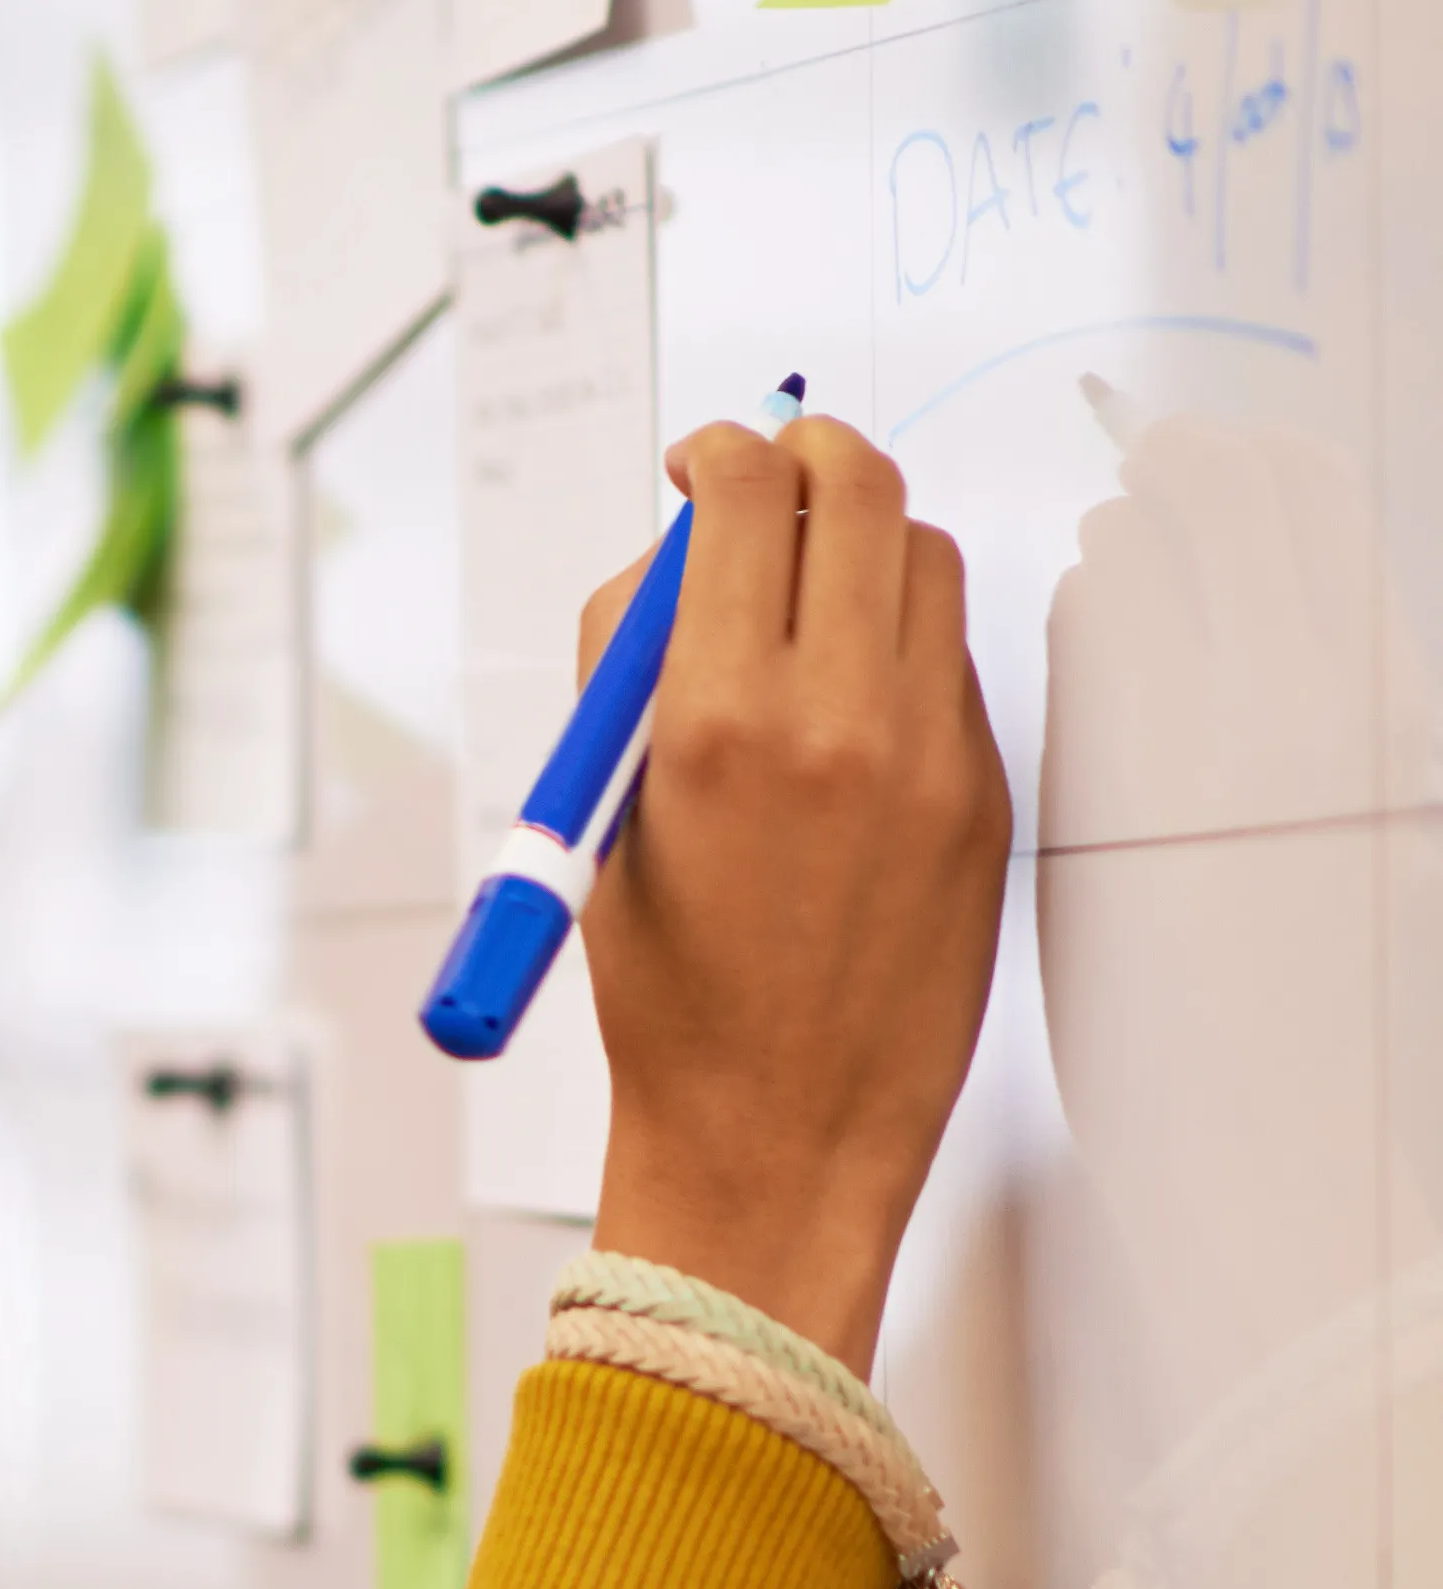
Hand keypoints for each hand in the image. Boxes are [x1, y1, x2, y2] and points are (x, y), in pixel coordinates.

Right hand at [580, 411, 1008, 1373]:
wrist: (778, 1134)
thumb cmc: (669, 995)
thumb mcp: (605, 822)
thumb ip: (633, 670)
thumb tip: (680, 551)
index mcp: (713, 724)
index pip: (744, 499)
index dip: (719, 454)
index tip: (702, 460)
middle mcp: (835, 719)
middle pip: (858, 490)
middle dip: (808, 454)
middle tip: (776, 470)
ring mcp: (928, 752)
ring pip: (924, 558)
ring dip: (868, 537)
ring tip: (816, 586)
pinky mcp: (984, 791)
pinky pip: (952, 656)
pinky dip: (902, 636)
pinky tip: (853, 692)